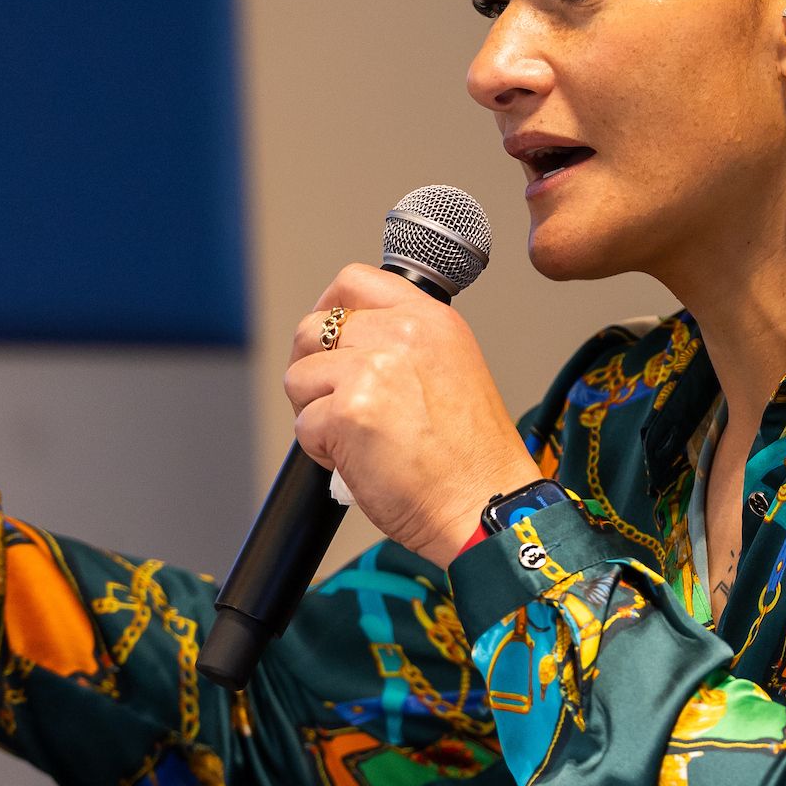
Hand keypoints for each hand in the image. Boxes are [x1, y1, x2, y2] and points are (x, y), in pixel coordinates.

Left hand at [285, 265, 540, 567]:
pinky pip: (304, 425)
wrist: (485, 505)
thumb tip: (347, 340)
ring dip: (316, 412)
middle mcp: (403, 333)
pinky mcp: (349, 411)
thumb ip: (404, 344)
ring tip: (358, 439)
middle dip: (314, 371)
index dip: (328, 308)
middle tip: (339, 405)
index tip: (326, 339)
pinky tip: (360, 462)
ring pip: (299, 377)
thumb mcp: (451, 370)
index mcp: (430, 319)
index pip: (354, 280)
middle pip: (313, 329)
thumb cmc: (471, 458)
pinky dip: (322, 451)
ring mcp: (372, 369)